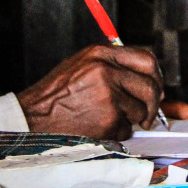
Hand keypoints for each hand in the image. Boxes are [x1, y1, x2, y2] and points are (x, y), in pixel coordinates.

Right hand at [17, 45, 161, 140]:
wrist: (32, 119)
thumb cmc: (56, 96)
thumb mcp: (84, 69)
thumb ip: (116, 69)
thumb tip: (153, 80)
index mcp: (100, 54)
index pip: (146, 59)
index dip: (155, 76)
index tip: (154, 86)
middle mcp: (105, 71)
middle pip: (150, 86)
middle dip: (152, 104)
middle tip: (145, 113)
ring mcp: (108, 95)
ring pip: (141, 110)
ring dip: (131, 120)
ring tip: (109, 118)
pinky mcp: (108, 119)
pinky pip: (127, 129)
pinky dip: (118, 133)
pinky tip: (98, 128)